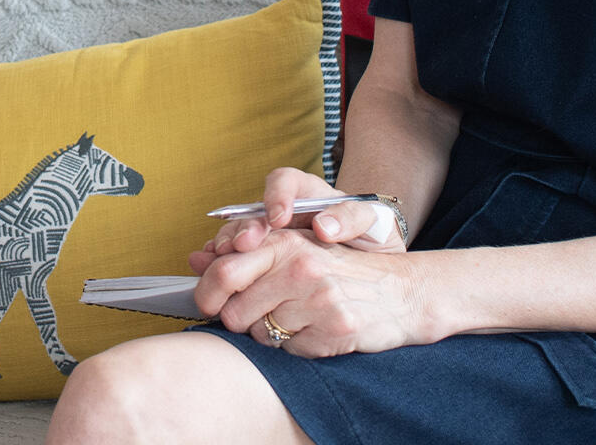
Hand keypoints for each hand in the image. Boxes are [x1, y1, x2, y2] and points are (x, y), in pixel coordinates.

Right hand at [190, 169, 405, 275]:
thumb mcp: (374, 223)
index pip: (285, 181)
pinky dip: (217, 260)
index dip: (276, 195)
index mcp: (308, 194)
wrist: (374, 266)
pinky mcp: (259, 259)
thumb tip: (323, 226)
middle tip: (242, 245)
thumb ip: (352, 217)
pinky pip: (232, 256)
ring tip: (219, 258)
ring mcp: (267, 236)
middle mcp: (281, 212)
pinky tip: (207, 268)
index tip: (278, 217)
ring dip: (226, 244)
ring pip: (237, 232)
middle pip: (253, 210)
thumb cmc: (373, 238)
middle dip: (244, 227)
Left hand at [194, 227, 427, 357]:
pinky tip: (316, 330)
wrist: (400, 291)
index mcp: (284, 242)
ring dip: (270, 334)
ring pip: (260, 335)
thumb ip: (245, 253)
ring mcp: (320, 299)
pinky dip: (297, 347)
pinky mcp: (336, 328)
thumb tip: (195, 259)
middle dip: (237, 319)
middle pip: (234, 311)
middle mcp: (301, 266)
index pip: (223, 270)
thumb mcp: (294, 250)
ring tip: (295, 318)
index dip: (207, 293)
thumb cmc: (337, 270)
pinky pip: (290, 352)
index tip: (210, 302)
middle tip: (254, 315)